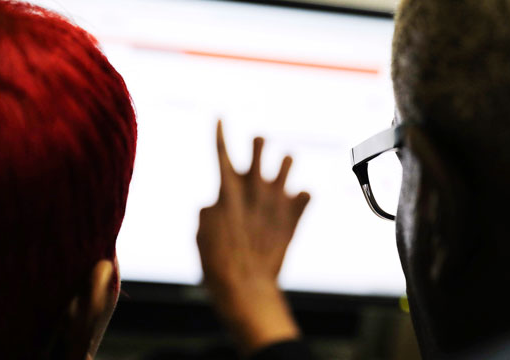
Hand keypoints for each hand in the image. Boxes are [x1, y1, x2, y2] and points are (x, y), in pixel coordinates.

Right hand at [197, 121, 309, 352]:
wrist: (245, 285)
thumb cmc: (217, 261)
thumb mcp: (203, 231)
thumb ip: (211, 209)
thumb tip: (217, 203)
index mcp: (227, 189)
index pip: (221, 151)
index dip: (219, 132)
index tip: (220, 116)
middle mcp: (254, 188)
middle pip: (260, 147)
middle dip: (259, 143)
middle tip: (260, 142)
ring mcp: (276, 200)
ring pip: (287, 162)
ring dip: (284, 162)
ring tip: (284, 162)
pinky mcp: (293, 216)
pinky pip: (306, 195)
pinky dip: (301, 197)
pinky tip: (298, 199)